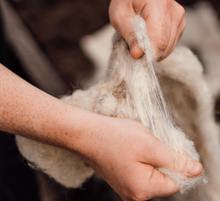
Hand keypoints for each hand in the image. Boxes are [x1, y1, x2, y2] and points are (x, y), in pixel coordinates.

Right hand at [74, 115, 202, 200]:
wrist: (87, 133)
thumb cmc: (115, 137)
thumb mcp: (150, 146)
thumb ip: (175, 161)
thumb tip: (196, 170)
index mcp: (143, 190)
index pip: (175, 182)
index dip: (178, 163)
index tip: (170, 146)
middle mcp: (134, 194)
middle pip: (162, 178)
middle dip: (162, 158)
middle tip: (150, 141)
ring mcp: (125, 187)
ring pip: (151, 172)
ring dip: (151, 157)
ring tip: (137, 143)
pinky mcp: (121, 179)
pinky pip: (140, 170)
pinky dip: (141, 158)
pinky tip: (131, 147)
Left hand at [107, 0, 185, 59]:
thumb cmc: (125, 2)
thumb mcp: (119, 17)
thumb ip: (130, 36)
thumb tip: (138, 54)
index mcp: (160, 5)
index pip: (160, 41)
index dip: (147, 53)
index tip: (135, 54)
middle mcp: (175, 12)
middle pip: (165, 47)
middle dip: (149, 53)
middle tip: (136, 46)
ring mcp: (180, 19)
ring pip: (169, 48)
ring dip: (153, 51)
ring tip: (142, 40)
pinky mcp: (180, 26)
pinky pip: (170, 46)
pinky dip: (158, 48)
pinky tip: (149, 38)